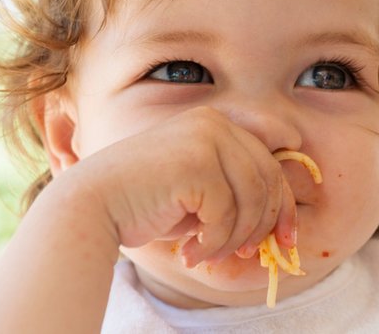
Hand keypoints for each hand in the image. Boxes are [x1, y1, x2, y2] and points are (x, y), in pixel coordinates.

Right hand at [54, 106, 296, 265]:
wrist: (91, 205)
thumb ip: (237, 191)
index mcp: (218, 124)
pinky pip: (227, 214)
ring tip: (207, 254)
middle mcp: (215, 123)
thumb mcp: (201, 191)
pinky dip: (213, 242)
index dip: (285, 206)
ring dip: (234, 239)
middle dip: (262, 226)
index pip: (270, 166)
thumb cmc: (144, 203)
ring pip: (252, 200)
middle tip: (243, 255)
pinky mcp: (197, 161)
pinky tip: (189, 252)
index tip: (287, 240)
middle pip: (269, 181)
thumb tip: (284, 220)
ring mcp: (207, 138)